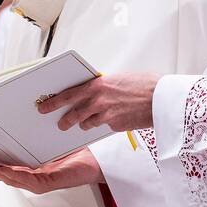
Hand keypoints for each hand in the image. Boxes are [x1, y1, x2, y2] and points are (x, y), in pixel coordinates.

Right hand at [0, 146, 103, 195]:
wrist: (97, 161)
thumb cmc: (76, 153)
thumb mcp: (48, 144)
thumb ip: (33, 139)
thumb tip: (18, 123)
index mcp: (32, 170)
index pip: (5, 168)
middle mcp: (34, 179)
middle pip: (4, 175)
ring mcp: (41, 183)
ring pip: (12, 179)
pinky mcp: (50, 182)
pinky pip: (29, 180)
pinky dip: (15, 176)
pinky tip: (4, 171)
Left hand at [35, 72, 159, 131]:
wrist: (162, 98)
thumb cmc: (143, 85)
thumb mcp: (117, 79)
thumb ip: (102, 86)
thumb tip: (92, 91)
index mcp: (96, 85)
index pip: (67, 95)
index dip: (53, 102)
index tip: (43, 107)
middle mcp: (98, 101)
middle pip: (73, 114)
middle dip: (65, 120)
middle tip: (60, 124)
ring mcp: (106, 115)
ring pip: (87, 123)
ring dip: (85, 123)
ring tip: (86, 123)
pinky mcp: (115, 126)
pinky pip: (104, 127)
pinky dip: (104, 124)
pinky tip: (112, 120)